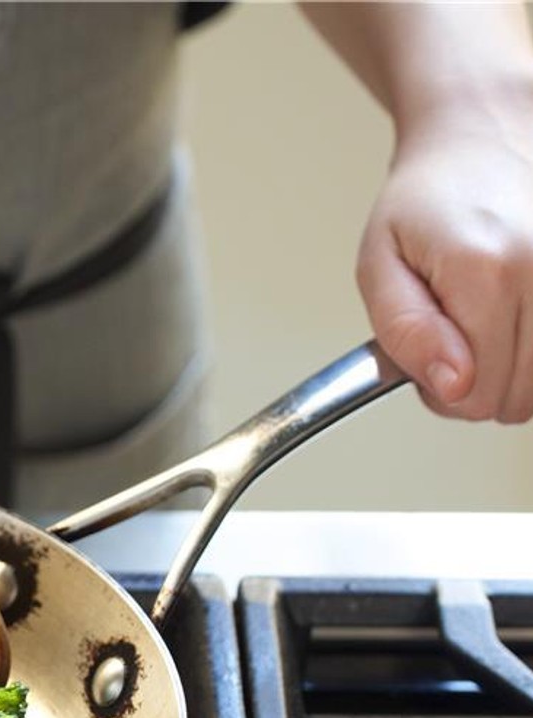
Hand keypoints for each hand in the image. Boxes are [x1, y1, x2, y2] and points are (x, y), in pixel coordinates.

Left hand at [356, 97, 532, 423]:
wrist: (486, 138)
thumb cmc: (426, 203)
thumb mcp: (380, 267)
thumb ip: (406, 332)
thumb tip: (453, 387)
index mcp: (485, 270)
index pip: (475, 395)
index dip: (443, 393)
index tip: (432, 359)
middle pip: (518, 398)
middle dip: (480, 386)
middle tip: (458, 340)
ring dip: (517, 373)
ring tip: (491, 326)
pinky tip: (521, 319)